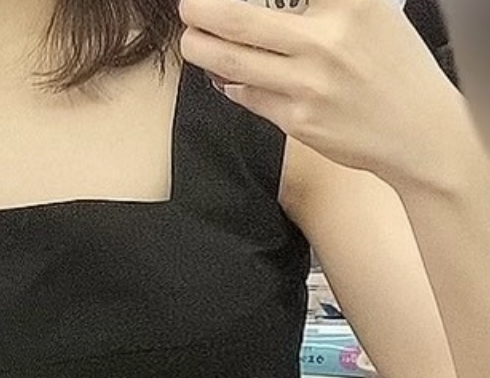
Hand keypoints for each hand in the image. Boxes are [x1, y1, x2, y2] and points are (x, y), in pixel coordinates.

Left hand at [179, 0, 464, 184]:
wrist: (421, 132)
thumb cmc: (393, 69)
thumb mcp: (371, 16)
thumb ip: (324, 4)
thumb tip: (263, 3)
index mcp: (351, 4)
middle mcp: (327, 41)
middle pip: (238, 19)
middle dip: (200, 11)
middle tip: (188, 8)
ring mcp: (309, 84)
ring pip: (232, 61)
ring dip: (201, 49)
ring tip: (192, 41)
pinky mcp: (298, 120)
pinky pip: (248, 95)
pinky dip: (231, 83)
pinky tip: (228, 77)